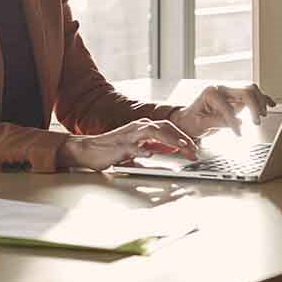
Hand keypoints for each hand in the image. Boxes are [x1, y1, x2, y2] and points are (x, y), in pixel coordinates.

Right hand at [56, 118, 197, 170]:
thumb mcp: (136, 147)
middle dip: (182, 138)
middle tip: (194, 150)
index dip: (183, 136)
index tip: (194, 148)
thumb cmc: (110, 149)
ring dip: (170, 139)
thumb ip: (152, 145)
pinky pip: (134, 146)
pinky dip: (144, 150)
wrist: (87, 150)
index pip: (168, 128)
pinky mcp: (120, 146)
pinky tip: (151, 154)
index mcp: (142, 127)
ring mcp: (129, 136)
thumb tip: (169, 147)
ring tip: (182, 147)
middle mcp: (137, 127)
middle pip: (165, 127)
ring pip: (153, 132)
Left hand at [171, 83, 276, 137]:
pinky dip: (262, 98)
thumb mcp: (200, 124)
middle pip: (245, 91)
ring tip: (262, 115)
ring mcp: (229, 90)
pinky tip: (271, 105)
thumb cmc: (191, 121)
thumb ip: (219, 123)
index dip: (234, 122)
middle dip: (254, 107)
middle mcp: (221, 88)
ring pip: (251, 89)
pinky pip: (252, 94)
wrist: (187, 118)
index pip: (228, 107)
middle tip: (256, 123)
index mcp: (210, 94)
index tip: (239, 134)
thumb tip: (239, 123)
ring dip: (260, 101)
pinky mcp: (234, 96)